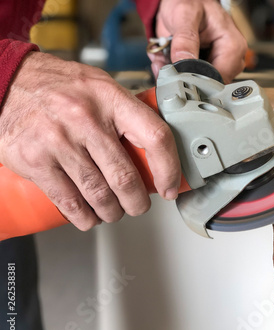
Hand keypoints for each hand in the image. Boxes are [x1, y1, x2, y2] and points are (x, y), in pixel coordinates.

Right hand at [0, 52, 180, 230]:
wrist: (6, 81)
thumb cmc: (59, 86)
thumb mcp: (100, 87)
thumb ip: (127, 113)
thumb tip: (156, 148)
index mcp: (110, 98)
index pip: (155, 137)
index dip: (169, 168)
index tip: (170, 186)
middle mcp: (85, 119)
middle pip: (125, 177)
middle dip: (137, 202)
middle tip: (138, 206)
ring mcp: (58, 141)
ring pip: (99, 195)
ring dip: (112, 212)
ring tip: (113, 211)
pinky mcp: (34, 160)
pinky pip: (69, 201)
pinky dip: (84, 217)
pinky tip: (89, 217)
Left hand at [150, 0, 246, 82]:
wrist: (186, 0)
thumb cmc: (191, 1)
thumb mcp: (185, 15)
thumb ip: (185, 39)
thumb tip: (184, 62)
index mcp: (233, 46)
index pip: (218, 78)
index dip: (197, 80)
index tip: (177, 75)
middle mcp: (230, 59)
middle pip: (209, 85)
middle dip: (183, 77)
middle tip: (166, 62)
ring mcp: (220, 65)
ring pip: (198, 85)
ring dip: (177, 75)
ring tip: (166, 56)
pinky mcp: (208, 69)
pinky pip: (192, 80)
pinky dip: (176, 73)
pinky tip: (169, 59)